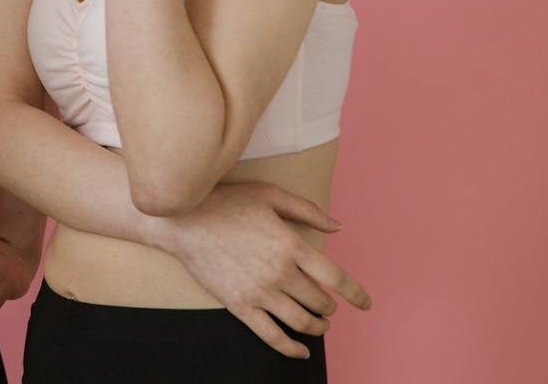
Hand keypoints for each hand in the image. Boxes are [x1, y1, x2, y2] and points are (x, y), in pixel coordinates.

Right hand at [151, 182, 372, 358]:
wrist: (182, 220)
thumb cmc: (226, 202)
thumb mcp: (268, 195)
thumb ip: (307, 210)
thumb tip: (338, 227)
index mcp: (291, 244)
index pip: (336, 278)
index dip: (356, 294)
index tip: (365, 303)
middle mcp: (280, 272)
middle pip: (319, 301)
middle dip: (329, 307)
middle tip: (329, 307)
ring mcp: (259, 292)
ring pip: (301, 321)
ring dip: (317, 328)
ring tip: (320, 326)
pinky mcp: (240, 305)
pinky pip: (272, 336)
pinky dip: (291, 348)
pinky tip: (301, 351)